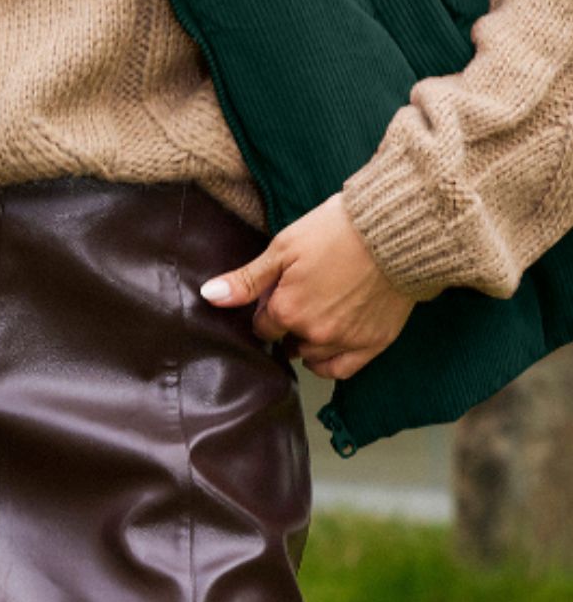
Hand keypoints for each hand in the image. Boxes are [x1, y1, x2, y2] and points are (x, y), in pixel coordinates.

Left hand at [199, 189, 416, 378]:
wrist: (393, 231)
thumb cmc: (335, 231)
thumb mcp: (283, 248)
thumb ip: (247, 279)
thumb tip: (208, 296)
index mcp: (287, 311)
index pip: (263, 327)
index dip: (267, 308)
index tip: (276, 293)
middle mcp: (314, 334)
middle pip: (287, 342)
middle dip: (287, 324)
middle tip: (300, 298)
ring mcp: (346, 342)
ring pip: (312, 357)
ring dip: (307, 342)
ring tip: (314, 317)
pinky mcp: (374, 344)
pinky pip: (342, 370)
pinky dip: (329, 362)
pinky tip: (327, 345)